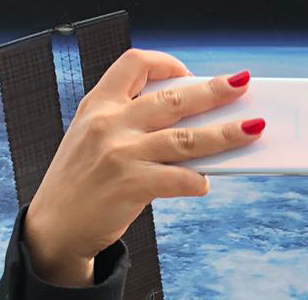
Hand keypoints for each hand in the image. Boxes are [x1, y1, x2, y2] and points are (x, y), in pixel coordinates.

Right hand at [22, 51, 261, 284]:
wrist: (54, 228)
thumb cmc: (81, 183)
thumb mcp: (92, 139)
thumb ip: (128, 124)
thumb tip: (188, 122)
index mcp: (97, 105)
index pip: (133, 65)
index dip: (165, 63)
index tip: (187, 73)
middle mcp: (108, 124)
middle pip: (172, 99)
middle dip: (213, 91)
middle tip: (242, 84)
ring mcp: (120, 154)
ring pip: (185, 138)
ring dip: (225, 134)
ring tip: (253, 129)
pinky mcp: (130, 185)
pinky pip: (178, 179)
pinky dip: (197, 181)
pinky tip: (206, 184)